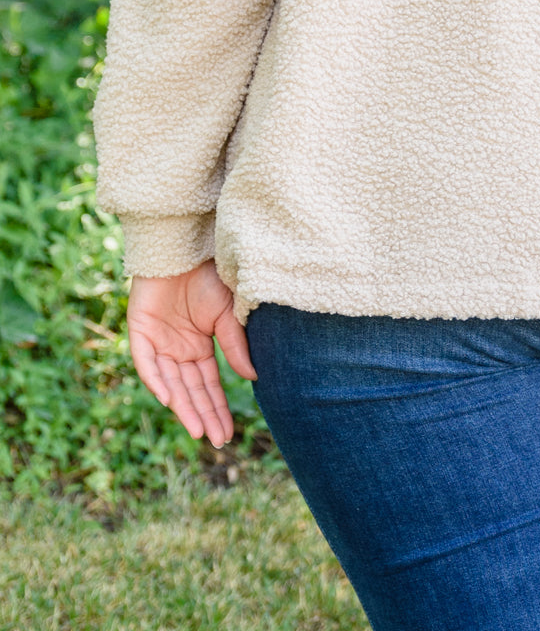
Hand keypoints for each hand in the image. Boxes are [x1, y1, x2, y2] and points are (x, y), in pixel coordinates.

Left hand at [127, 258, 256, 447]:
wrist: (184, 246)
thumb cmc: (208, 275)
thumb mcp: (228, 314)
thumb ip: (236, 345)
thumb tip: (253, 378)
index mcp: (199, 347)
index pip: (208, 385)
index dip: (217, 408)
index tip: (228, 433)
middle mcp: (178, 351)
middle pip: (190, 390)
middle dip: (204, 415)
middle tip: (217, 441)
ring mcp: (158, 343)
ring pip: (170, 383)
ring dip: (182, 406)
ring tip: (198, 430)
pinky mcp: (139, 332)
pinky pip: (146, 363)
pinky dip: (156, 380)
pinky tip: (169, 399)